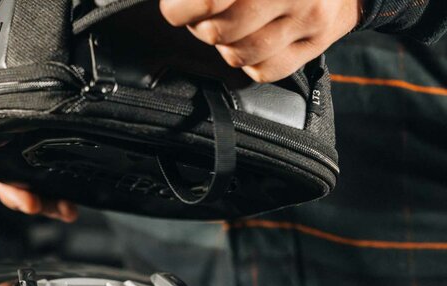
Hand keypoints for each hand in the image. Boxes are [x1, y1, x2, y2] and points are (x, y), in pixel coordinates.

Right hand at [0, 11, 77, 221]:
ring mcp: (26, 144)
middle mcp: (6, 142)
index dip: (9, 188)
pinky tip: (77, 191)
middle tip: (57, 208)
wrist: (5, 47)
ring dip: (53, 198)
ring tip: (69, 209)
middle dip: (38, 201)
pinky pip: (54, 166)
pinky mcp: (47, 140)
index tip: (25, 199)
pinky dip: (64, 182)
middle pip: (19, 184)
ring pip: (38, 181)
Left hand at [160, 0, 361, 81]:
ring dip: (225, 45)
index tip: (176, 10)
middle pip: (219, 31)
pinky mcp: (317, 43)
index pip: (208, 0)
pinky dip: (249, 63)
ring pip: (239, 55)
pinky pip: (264, 71)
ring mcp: (307, 17)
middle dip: (201, 27)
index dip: (180, 9)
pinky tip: (252, 42)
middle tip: (204, 16)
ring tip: (230, 28)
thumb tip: (179, 4)